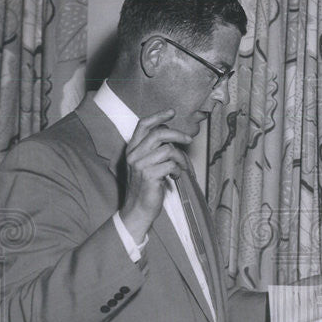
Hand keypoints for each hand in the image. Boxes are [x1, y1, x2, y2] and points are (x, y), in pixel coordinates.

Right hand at [119, 108, 191, 242]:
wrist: (137, 210)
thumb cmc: (145, 187)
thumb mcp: (145, 165)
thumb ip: (154, 150)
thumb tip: (174, 138)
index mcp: (131, 149)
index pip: (143, 125)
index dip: (158, 116)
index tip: (172, 112)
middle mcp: (133, 155)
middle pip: (158, 134)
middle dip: (177, 134)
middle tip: (189, 139)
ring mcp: (140, 165)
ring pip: (168, 150)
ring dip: (180, 158)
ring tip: (182, 167)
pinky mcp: (148, 176)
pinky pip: (171, 165)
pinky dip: (178, 170)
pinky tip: (175, 177)